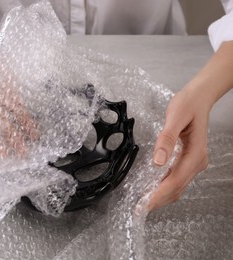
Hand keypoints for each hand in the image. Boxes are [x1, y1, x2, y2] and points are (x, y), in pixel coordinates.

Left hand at [148, 86, 209, 210]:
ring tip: (144, 202)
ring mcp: (194, 162)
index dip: (159, 195)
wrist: (199, 97)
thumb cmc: (188, 105)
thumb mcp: (174, 117)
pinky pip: (177, 179)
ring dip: (162, 196)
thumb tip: (158, 161)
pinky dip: (165, 187)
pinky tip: (154, 188)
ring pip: (178, 186)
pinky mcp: (189, 160)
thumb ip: (166, 139)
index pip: (175, 181)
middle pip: (176, 188)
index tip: (145, 205)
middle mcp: (197, 161)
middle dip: (158, 200)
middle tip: (139, 209)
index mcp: (195, 154)